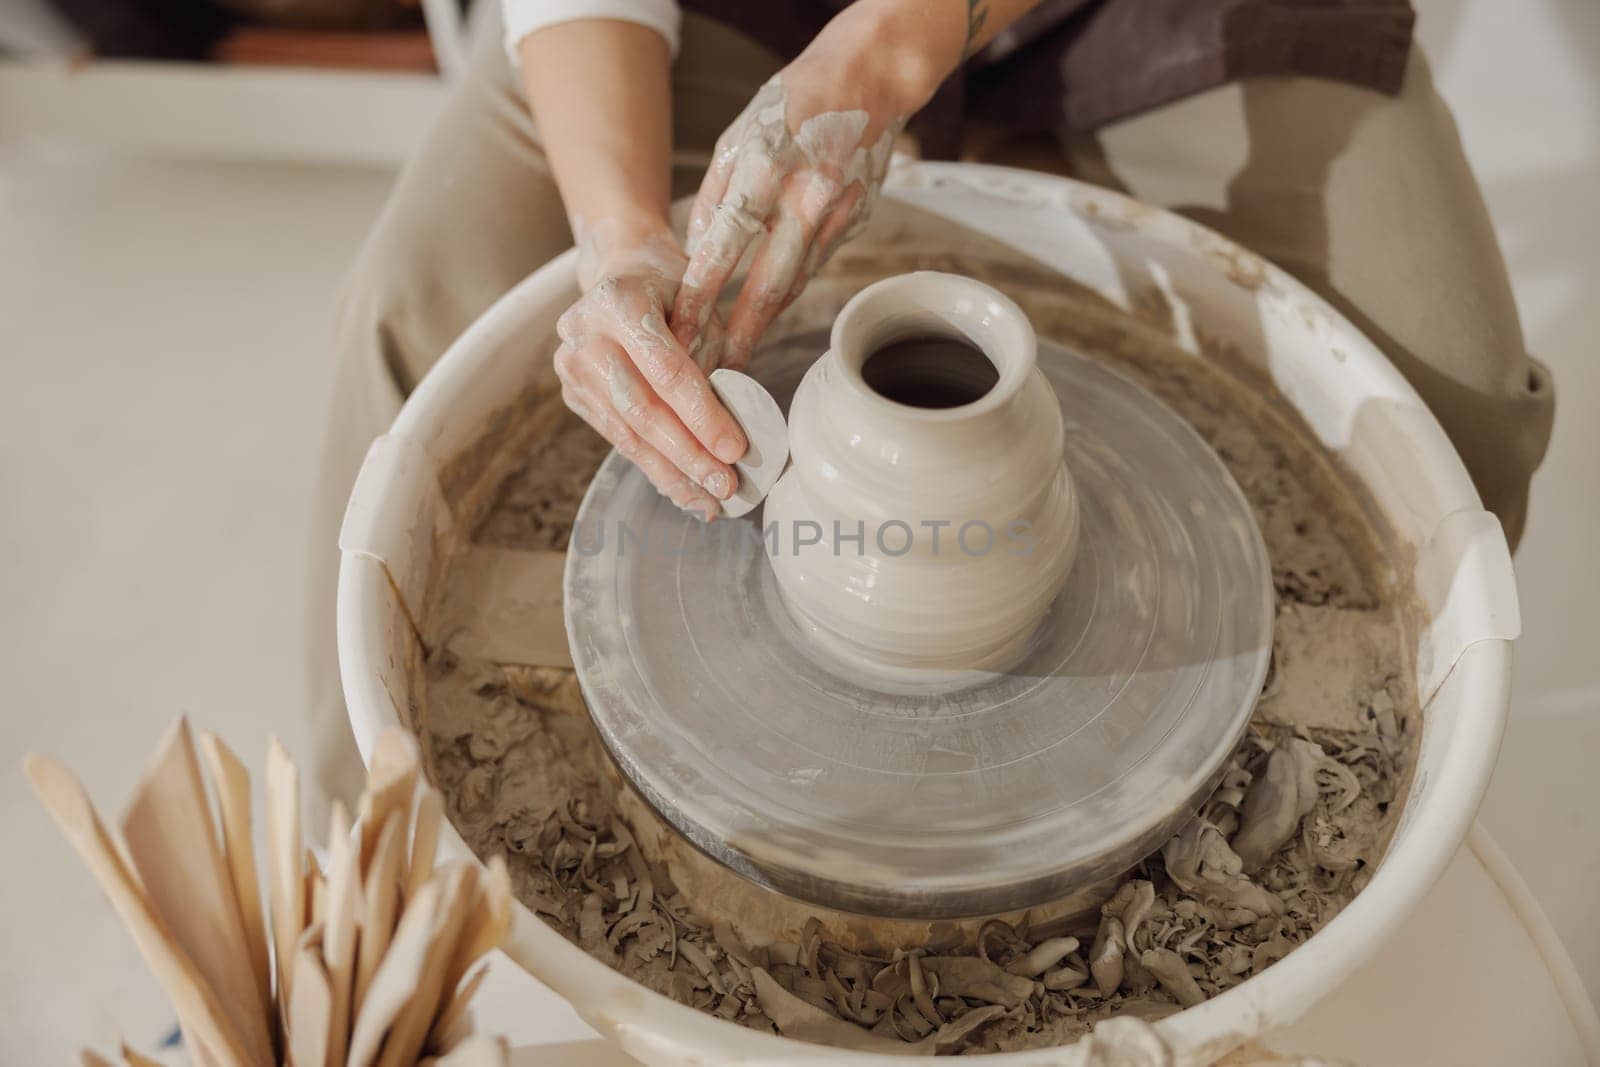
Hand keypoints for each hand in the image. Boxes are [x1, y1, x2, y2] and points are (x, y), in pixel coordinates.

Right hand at [555, 218, 745, 519]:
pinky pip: (619, 439)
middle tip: (726, 485)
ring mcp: (571, 366)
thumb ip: (712, 358)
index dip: (702, 415)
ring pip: (627, 433)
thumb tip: (732, 433)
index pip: (667, 370)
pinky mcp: (574, 394)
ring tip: (710, 501)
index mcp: (619, 300)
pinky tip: (684, 491)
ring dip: (672, 473)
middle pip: (642, 409)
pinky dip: (655, 468)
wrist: (622, 274)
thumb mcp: (701, 305)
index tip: (736, 450)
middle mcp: (584, 333)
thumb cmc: (674, 290)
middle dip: (688, 455)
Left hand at [669, 16, 928, 367]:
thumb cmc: (792, 104)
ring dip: (763, 322)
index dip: (703, 291)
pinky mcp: (856, 223)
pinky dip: (788, 291)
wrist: (868, 81)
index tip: (682, 328)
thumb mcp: (738, 137)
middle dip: (739, 332)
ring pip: (794, 282)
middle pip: (769, 281)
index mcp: (767, 166)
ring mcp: (838, 214)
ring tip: (733, 353)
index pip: (726, 242)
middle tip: (715, 370)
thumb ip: (716, 197)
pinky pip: (813, 266)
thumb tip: (694, 253)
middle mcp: (807, 195)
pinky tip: (766, 314)